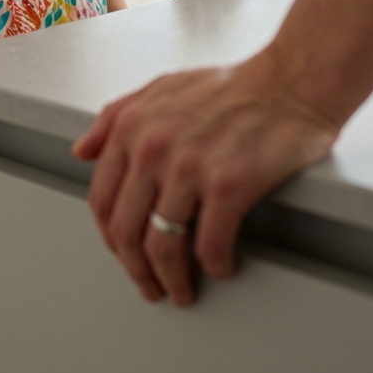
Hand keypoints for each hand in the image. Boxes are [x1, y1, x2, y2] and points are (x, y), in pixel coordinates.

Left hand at [73, 53, 337, 305]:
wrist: (289, 82)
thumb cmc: (232, 86)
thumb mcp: (161, 87)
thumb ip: (116, 116)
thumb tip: (83, 150)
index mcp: (133, 127)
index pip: (101, 200)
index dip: (111, 239)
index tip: (124, 255)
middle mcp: (154, 147)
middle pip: (126, 232)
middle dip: (135, 270)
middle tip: (150, 286)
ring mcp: (189, 168)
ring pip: (162, 247)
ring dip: (171, 280)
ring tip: (182, 291)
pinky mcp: (228, 186)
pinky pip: (209, 246)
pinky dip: (214, 267)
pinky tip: (221, 268)